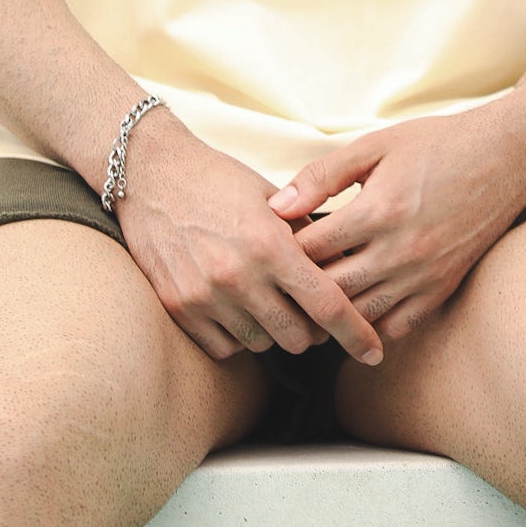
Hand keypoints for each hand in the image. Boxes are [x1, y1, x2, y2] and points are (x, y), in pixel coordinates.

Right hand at [115, 109, 384, 367]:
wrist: (151, 173)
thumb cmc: (218, 179)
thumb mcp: (270, 198)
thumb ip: (305, 236)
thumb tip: (345, 269)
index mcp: (269, 244)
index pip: (326, 305)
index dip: (356, 333)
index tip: (374, 353)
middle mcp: (238, 276)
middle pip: (297, 337)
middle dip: (312, 330)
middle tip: (310, 311)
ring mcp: (205, 296)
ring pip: (262, 345)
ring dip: (273, 330)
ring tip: (268, 300)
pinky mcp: (179, 308)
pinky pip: (225, 348)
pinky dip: (238, 336)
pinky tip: (237, 307)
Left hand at [268, 105, 525, 342]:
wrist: (506, 157)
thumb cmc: (438, 144)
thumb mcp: (376, 144)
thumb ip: (323, 175)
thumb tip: (277, 206)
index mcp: (379, 211)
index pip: (311, 250)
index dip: (284, 248)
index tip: (272, 243)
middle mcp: (401, 252)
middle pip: (330, 290)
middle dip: (301, 286)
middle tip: (280, 279)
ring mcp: (424, 276)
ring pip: (361, 315)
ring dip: (333, 309)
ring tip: (310, 297)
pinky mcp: (443, 288)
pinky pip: (397, 325)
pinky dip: (372, 321)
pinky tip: (358, 303)